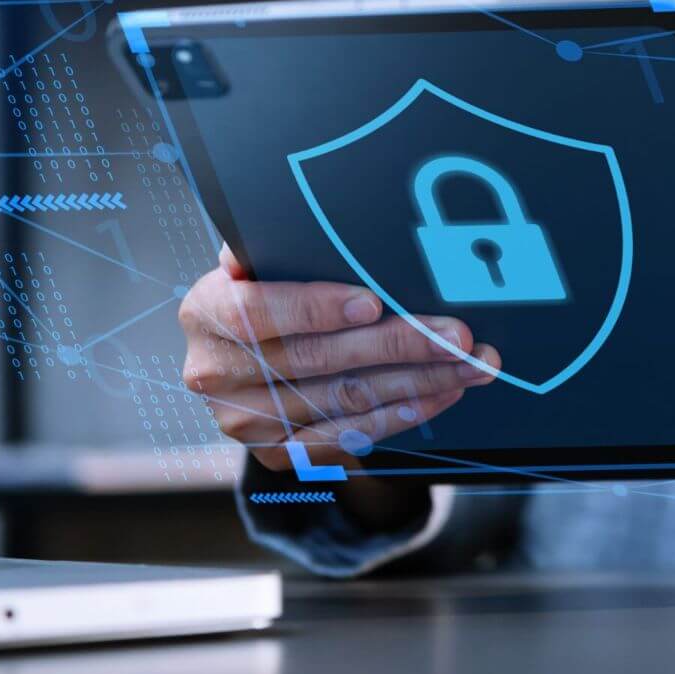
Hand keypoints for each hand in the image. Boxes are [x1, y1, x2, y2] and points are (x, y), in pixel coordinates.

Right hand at [179, 246, 498, 474]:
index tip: (373, 302)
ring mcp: (246, 421)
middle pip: (317, 360)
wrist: (241, 364)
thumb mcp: (257, 265)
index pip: (256, 313)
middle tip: (457, 335)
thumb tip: (293, 219)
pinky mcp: (277, 454)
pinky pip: (350, 434)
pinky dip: (402, 413)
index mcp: (205, 313)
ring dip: (418, 380)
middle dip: (398, 344)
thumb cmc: (263, 297)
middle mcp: (216, 374)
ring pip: (344, 398)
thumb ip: (273, 247)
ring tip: (470, 363)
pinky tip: (441, 393)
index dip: (315, 308)